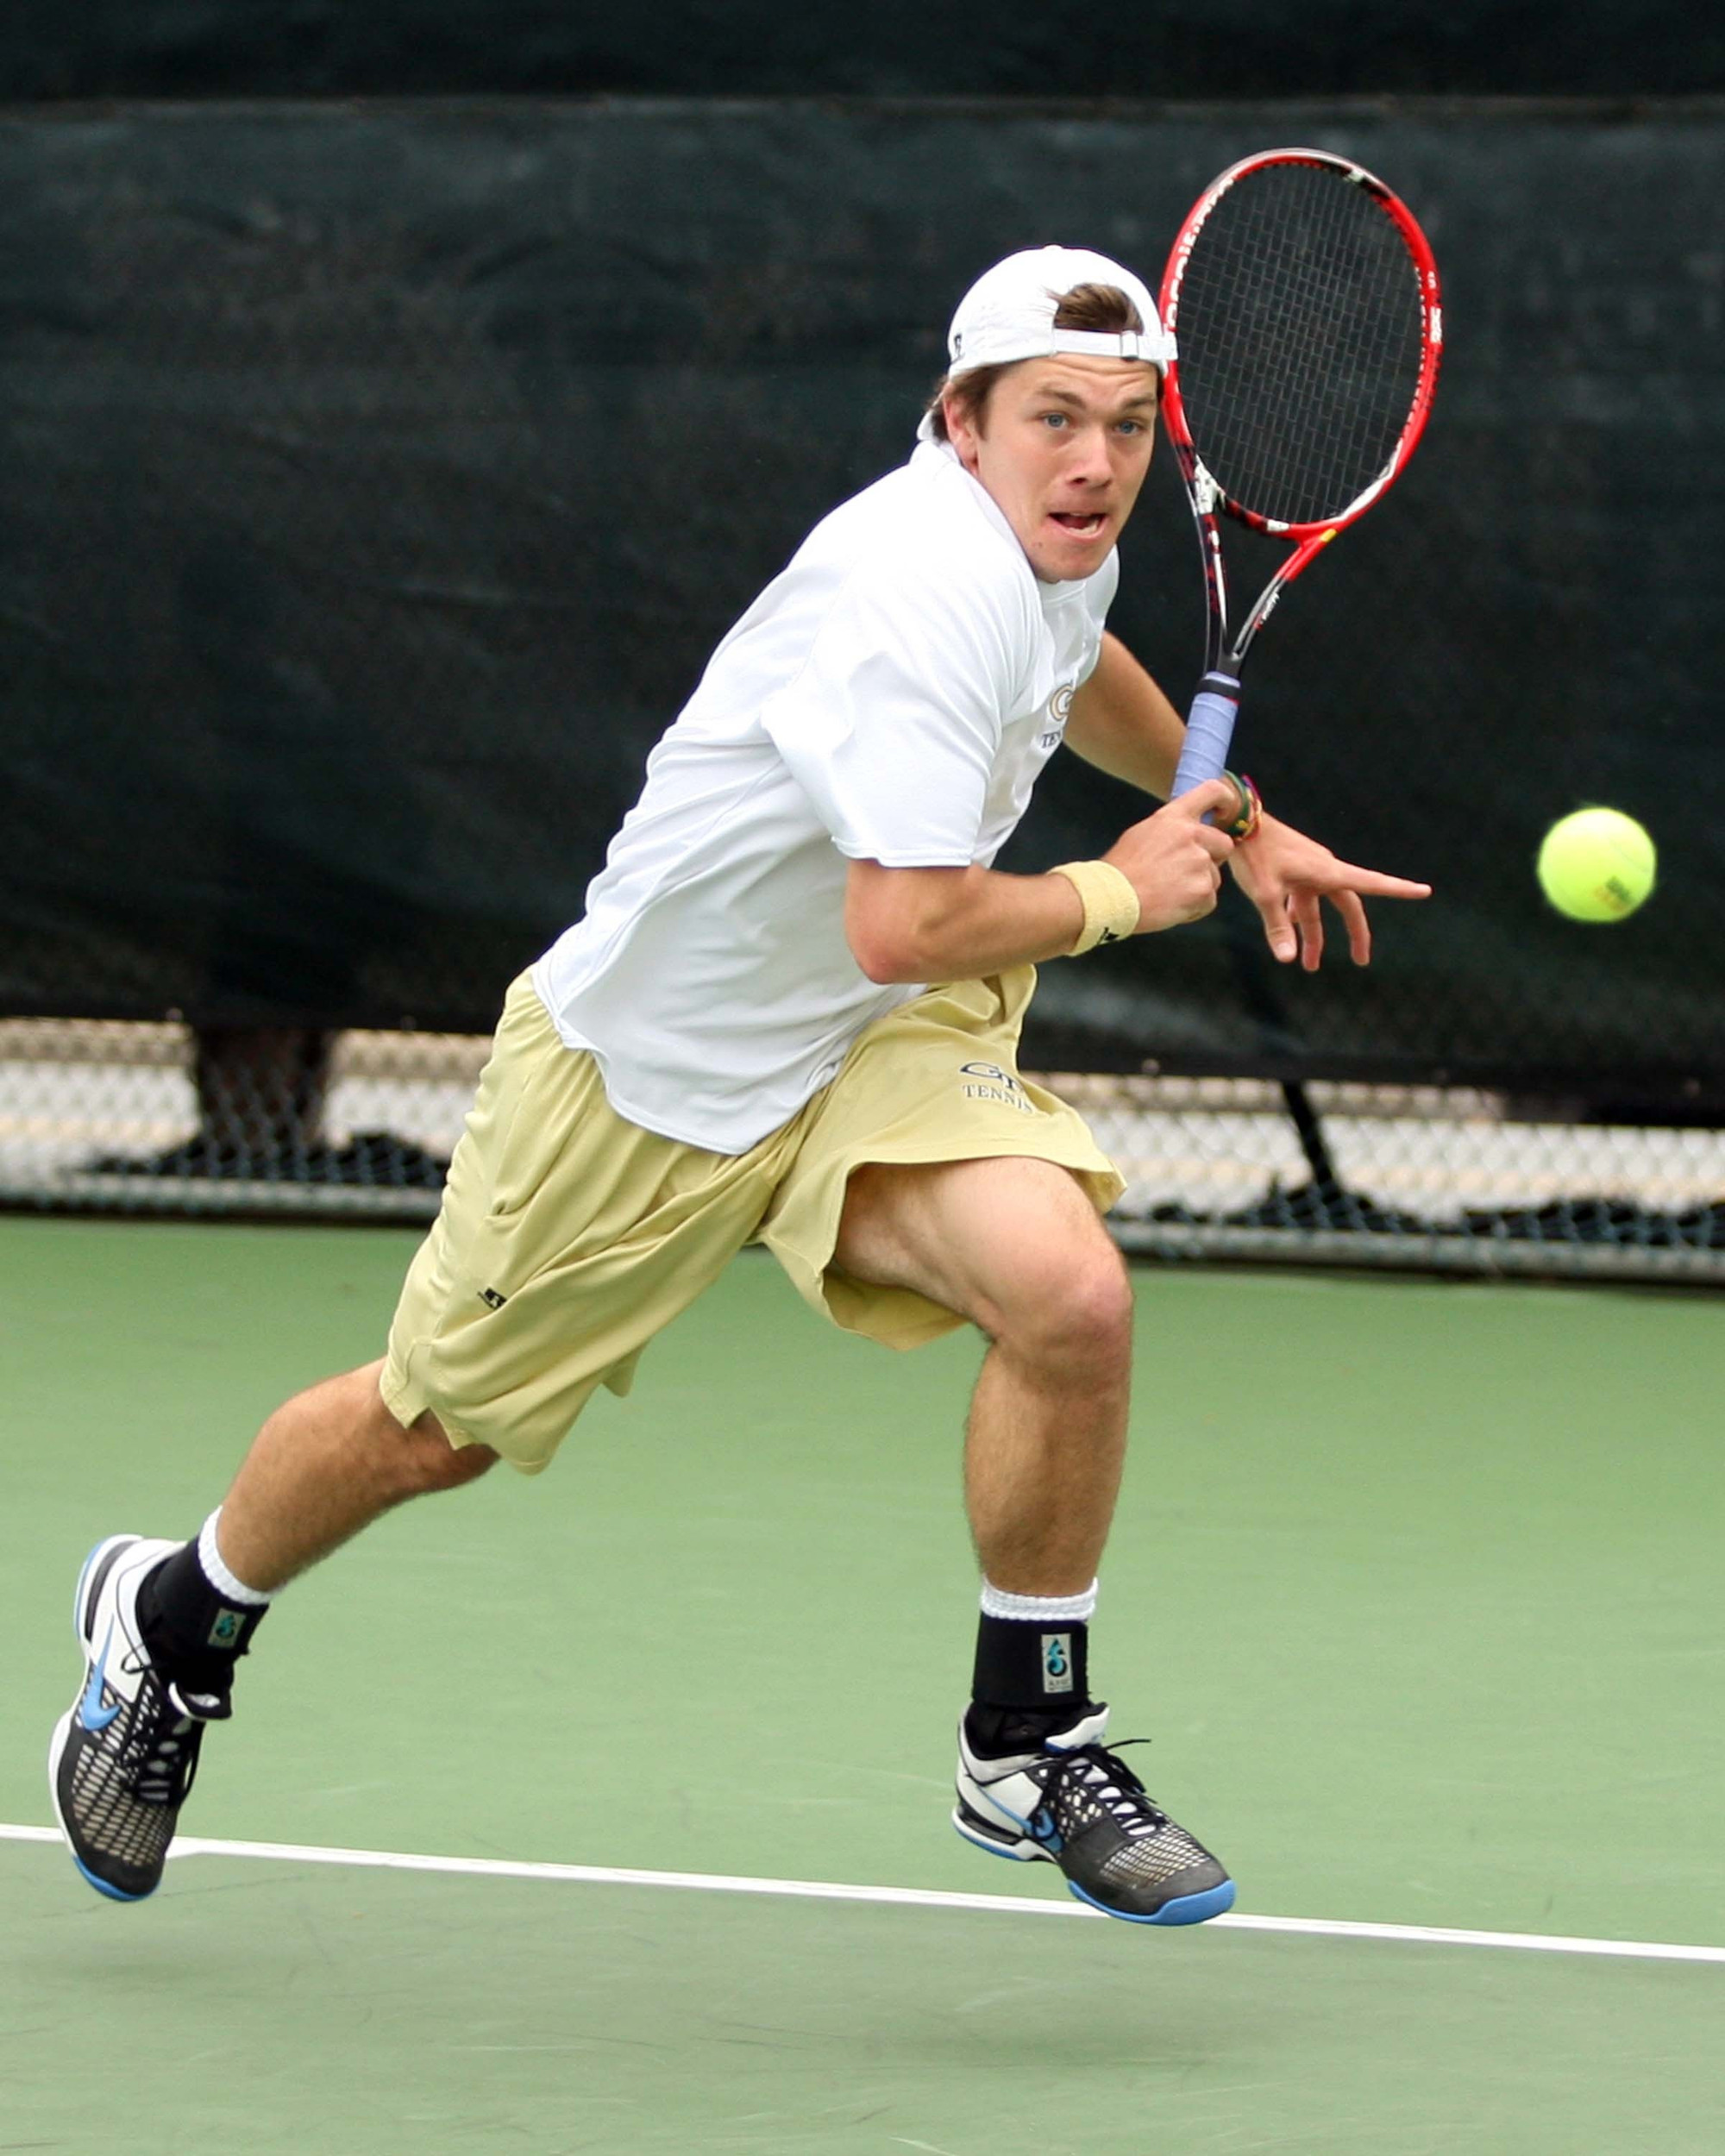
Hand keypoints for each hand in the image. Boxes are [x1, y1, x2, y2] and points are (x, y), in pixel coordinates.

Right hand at [1104, 780, 1237, 933]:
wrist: (1109, 897)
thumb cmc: (1120, 869)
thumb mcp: (1143, 832)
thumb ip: (1172, 829)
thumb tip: (1188, 833)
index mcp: (1174, 817)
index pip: (1213, 791)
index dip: (1226, 801)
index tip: (1225, 813)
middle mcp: (1191, 835)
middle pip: (1224, 844)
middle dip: (1212, 859)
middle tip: (1185, 872)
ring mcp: (1199, 863)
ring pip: (1214, 877)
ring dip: (1198, 887)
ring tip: (1168, 893)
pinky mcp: (1202, 891)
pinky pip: (1209, 901)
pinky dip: (1194, 908)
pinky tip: (1170, 906)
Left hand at [1230, 811, 1431, 967]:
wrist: (1237, 821)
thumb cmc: (1254, 854)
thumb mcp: (1266, 894)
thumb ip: (1277, 927)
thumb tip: (1288, 960)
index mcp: (1328, 872)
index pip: (1373, 883)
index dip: (1400, 889)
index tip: (1425, 891)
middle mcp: (1324, 870)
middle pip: (1348, 906)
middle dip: (1355, 935)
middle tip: (1361, 961)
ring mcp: (1309, 869)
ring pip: (1319, 908)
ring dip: (1315, 935)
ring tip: (1309, 965)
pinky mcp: (1293, 869)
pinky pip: (1302, 898)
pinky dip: (1296, 917)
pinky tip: (1287, 934)